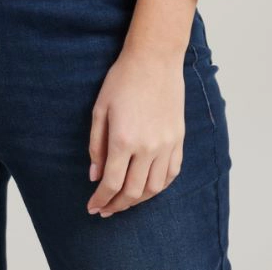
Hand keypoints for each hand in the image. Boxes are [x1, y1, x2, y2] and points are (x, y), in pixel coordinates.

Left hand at [86, 45, 184, 216]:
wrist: (154, 60)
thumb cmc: (122, 80)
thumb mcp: (100, 109)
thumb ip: (96, 145)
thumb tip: (94, 176)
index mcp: (123, 139)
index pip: (111, 183)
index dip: (101, 200)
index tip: (92, 208)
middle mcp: (147, 147)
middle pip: (133, 191)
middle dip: (117, 205)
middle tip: (105, 210)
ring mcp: (166, 145)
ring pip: (154, 188)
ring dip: (137, 200)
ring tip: (124, 201)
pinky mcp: (179, 140)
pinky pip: (171, 174)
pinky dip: (159, 187)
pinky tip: (148, 188)